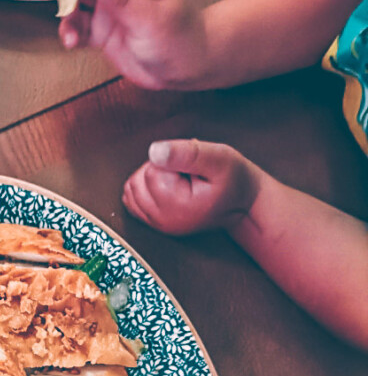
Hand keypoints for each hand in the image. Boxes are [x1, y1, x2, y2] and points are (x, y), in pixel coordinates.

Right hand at [58, 0, 208, 90]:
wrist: (183, 71)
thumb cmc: (179, 38)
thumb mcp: (153, 18)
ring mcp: (110, 12)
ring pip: (80, 0)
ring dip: (69, 10)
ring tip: (70, 29)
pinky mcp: (102, 34)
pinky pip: (80, 28)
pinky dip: (71, 32)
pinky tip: (71, 42)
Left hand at [122, 140, 260, 234]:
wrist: (242, 204)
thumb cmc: (233, 179)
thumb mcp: (219, 158)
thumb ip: (187, 153)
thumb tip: (153, 151)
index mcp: (177, 207)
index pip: (151, 171)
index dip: (171, 161)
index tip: (193, 169)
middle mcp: (162, 220)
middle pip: (138, 180)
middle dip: (158, 169)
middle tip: (186, 174)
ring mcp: (156, 224)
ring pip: (132, 188)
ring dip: (151, 178)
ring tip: (179, 180)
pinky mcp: (152, 223)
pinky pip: (132, 199)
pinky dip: (144, 188)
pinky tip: (167, 187)